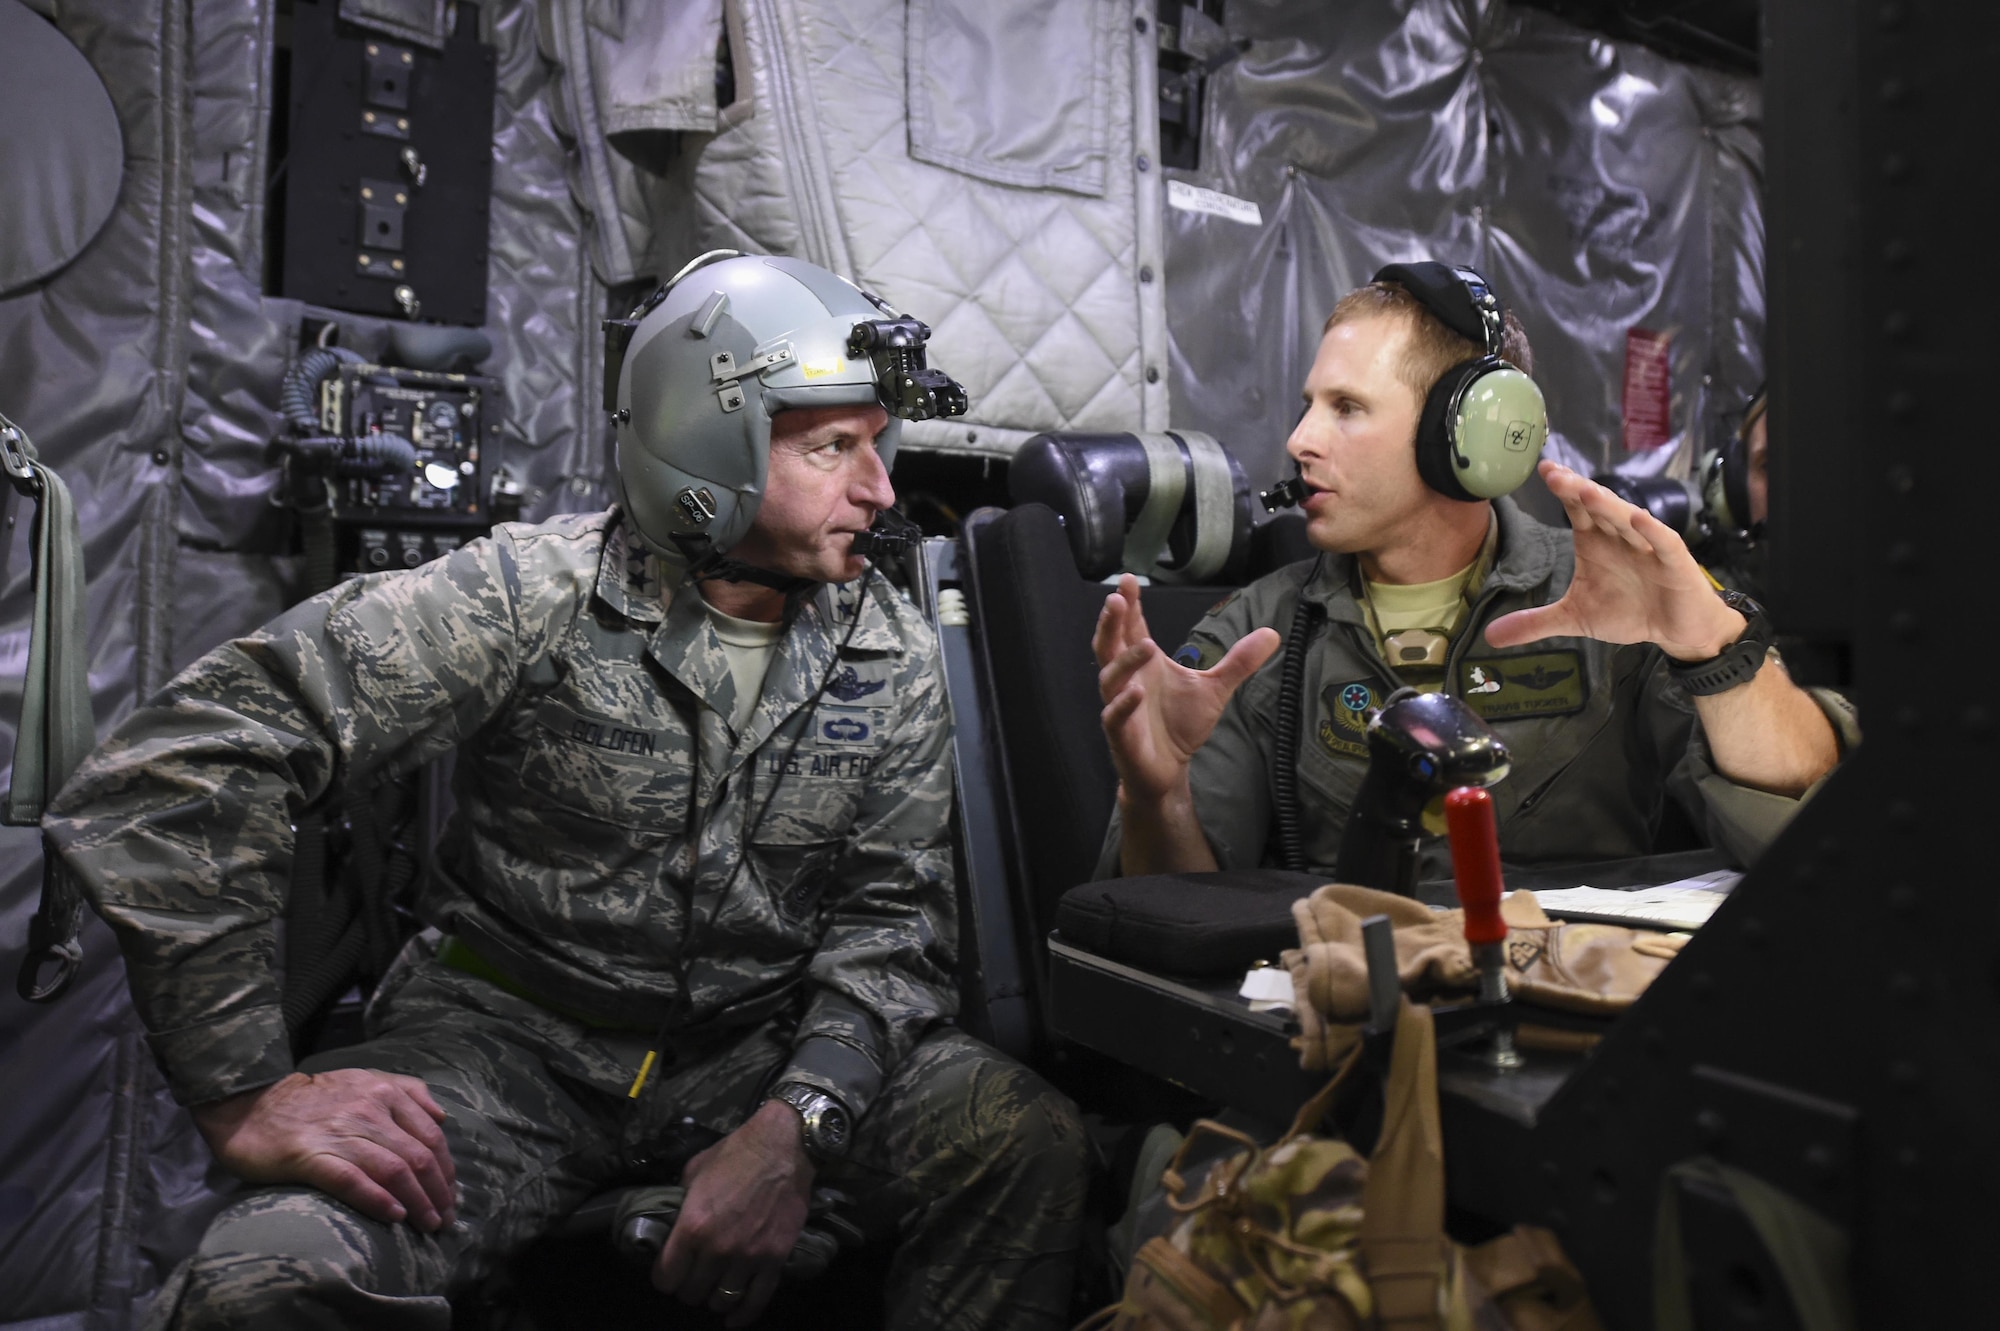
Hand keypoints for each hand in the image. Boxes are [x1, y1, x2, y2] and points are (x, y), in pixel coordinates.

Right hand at [190, 1069, 456, 1230]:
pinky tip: (395, 1216)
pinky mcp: (311, 1156)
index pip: (431, 1136)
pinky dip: (378, 1199)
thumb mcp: (365, 1079)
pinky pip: (352, 1180)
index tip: (451, 1195)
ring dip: (418, 1202)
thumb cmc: (314, 1098)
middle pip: (418, 1157)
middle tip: (446, 1219)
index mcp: (386, 1092)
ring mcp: (341, 1133)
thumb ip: (407, 1091)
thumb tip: (442, 1116)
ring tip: (428, 1224)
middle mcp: (369, 1110)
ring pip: (394, 1170)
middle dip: (438, 1192)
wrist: (252, 1105)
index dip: (446, 1170)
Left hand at [652, 1099, 814, 1326]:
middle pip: (692, 1293)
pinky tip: (734, 1320)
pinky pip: (757, 1300)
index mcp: (692, 1227)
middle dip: (689, 1288)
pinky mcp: (774, 1259)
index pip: (666, 1277)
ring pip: (722, 1300)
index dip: (665, 1278)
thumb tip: (676, 1220)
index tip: (669, 1273)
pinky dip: (743, 1315)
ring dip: (715, 1298)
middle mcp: (717, 1248)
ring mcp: (748, 1257)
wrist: (783, 1147)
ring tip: (715, 1288)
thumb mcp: (694, 1172)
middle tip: (694, 1277)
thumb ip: (683, 1203)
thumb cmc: (736, 1154)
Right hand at [1093, 574, 1280, 804]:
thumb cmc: (1181, 725)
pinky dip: (1123, 704)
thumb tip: (1272, 633)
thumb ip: (1238, 661)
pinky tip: (1137, 693)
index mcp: (1144, 664)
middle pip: (1109, 644)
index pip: (1131, 628)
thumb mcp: (1215, 689)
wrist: (1169, 770)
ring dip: (1125, 660)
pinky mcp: (1121, 736)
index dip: (1129, 605)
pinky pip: (1114, 717)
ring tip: (1145, 645)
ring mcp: (1120, 706)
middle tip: (1116, 598)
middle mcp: (1127, 680)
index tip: (1129, 580)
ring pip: (1110, 677)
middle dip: (1111, 621)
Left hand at [1485, 460, 1744, 660]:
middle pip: (1598, 507)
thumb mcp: (1575, 618)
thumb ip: (1535, 622)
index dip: (1562, 489)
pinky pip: (1663, 542)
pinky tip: (1637, 518)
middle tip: (1555, 474)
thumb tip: (1490, 637)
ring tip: (1586, 490)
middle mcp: (1621, 536)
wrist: (1676, 628)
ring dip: (1608, 505)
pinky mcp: (1675, 562)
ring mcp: (1649, 546)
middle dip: (1578, 490)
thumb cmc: (1628, 611)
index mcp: (1596, 541)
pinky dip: (1651, 531)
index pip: (1577, 508)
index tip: (1543, 469)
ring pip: (1627, 519)